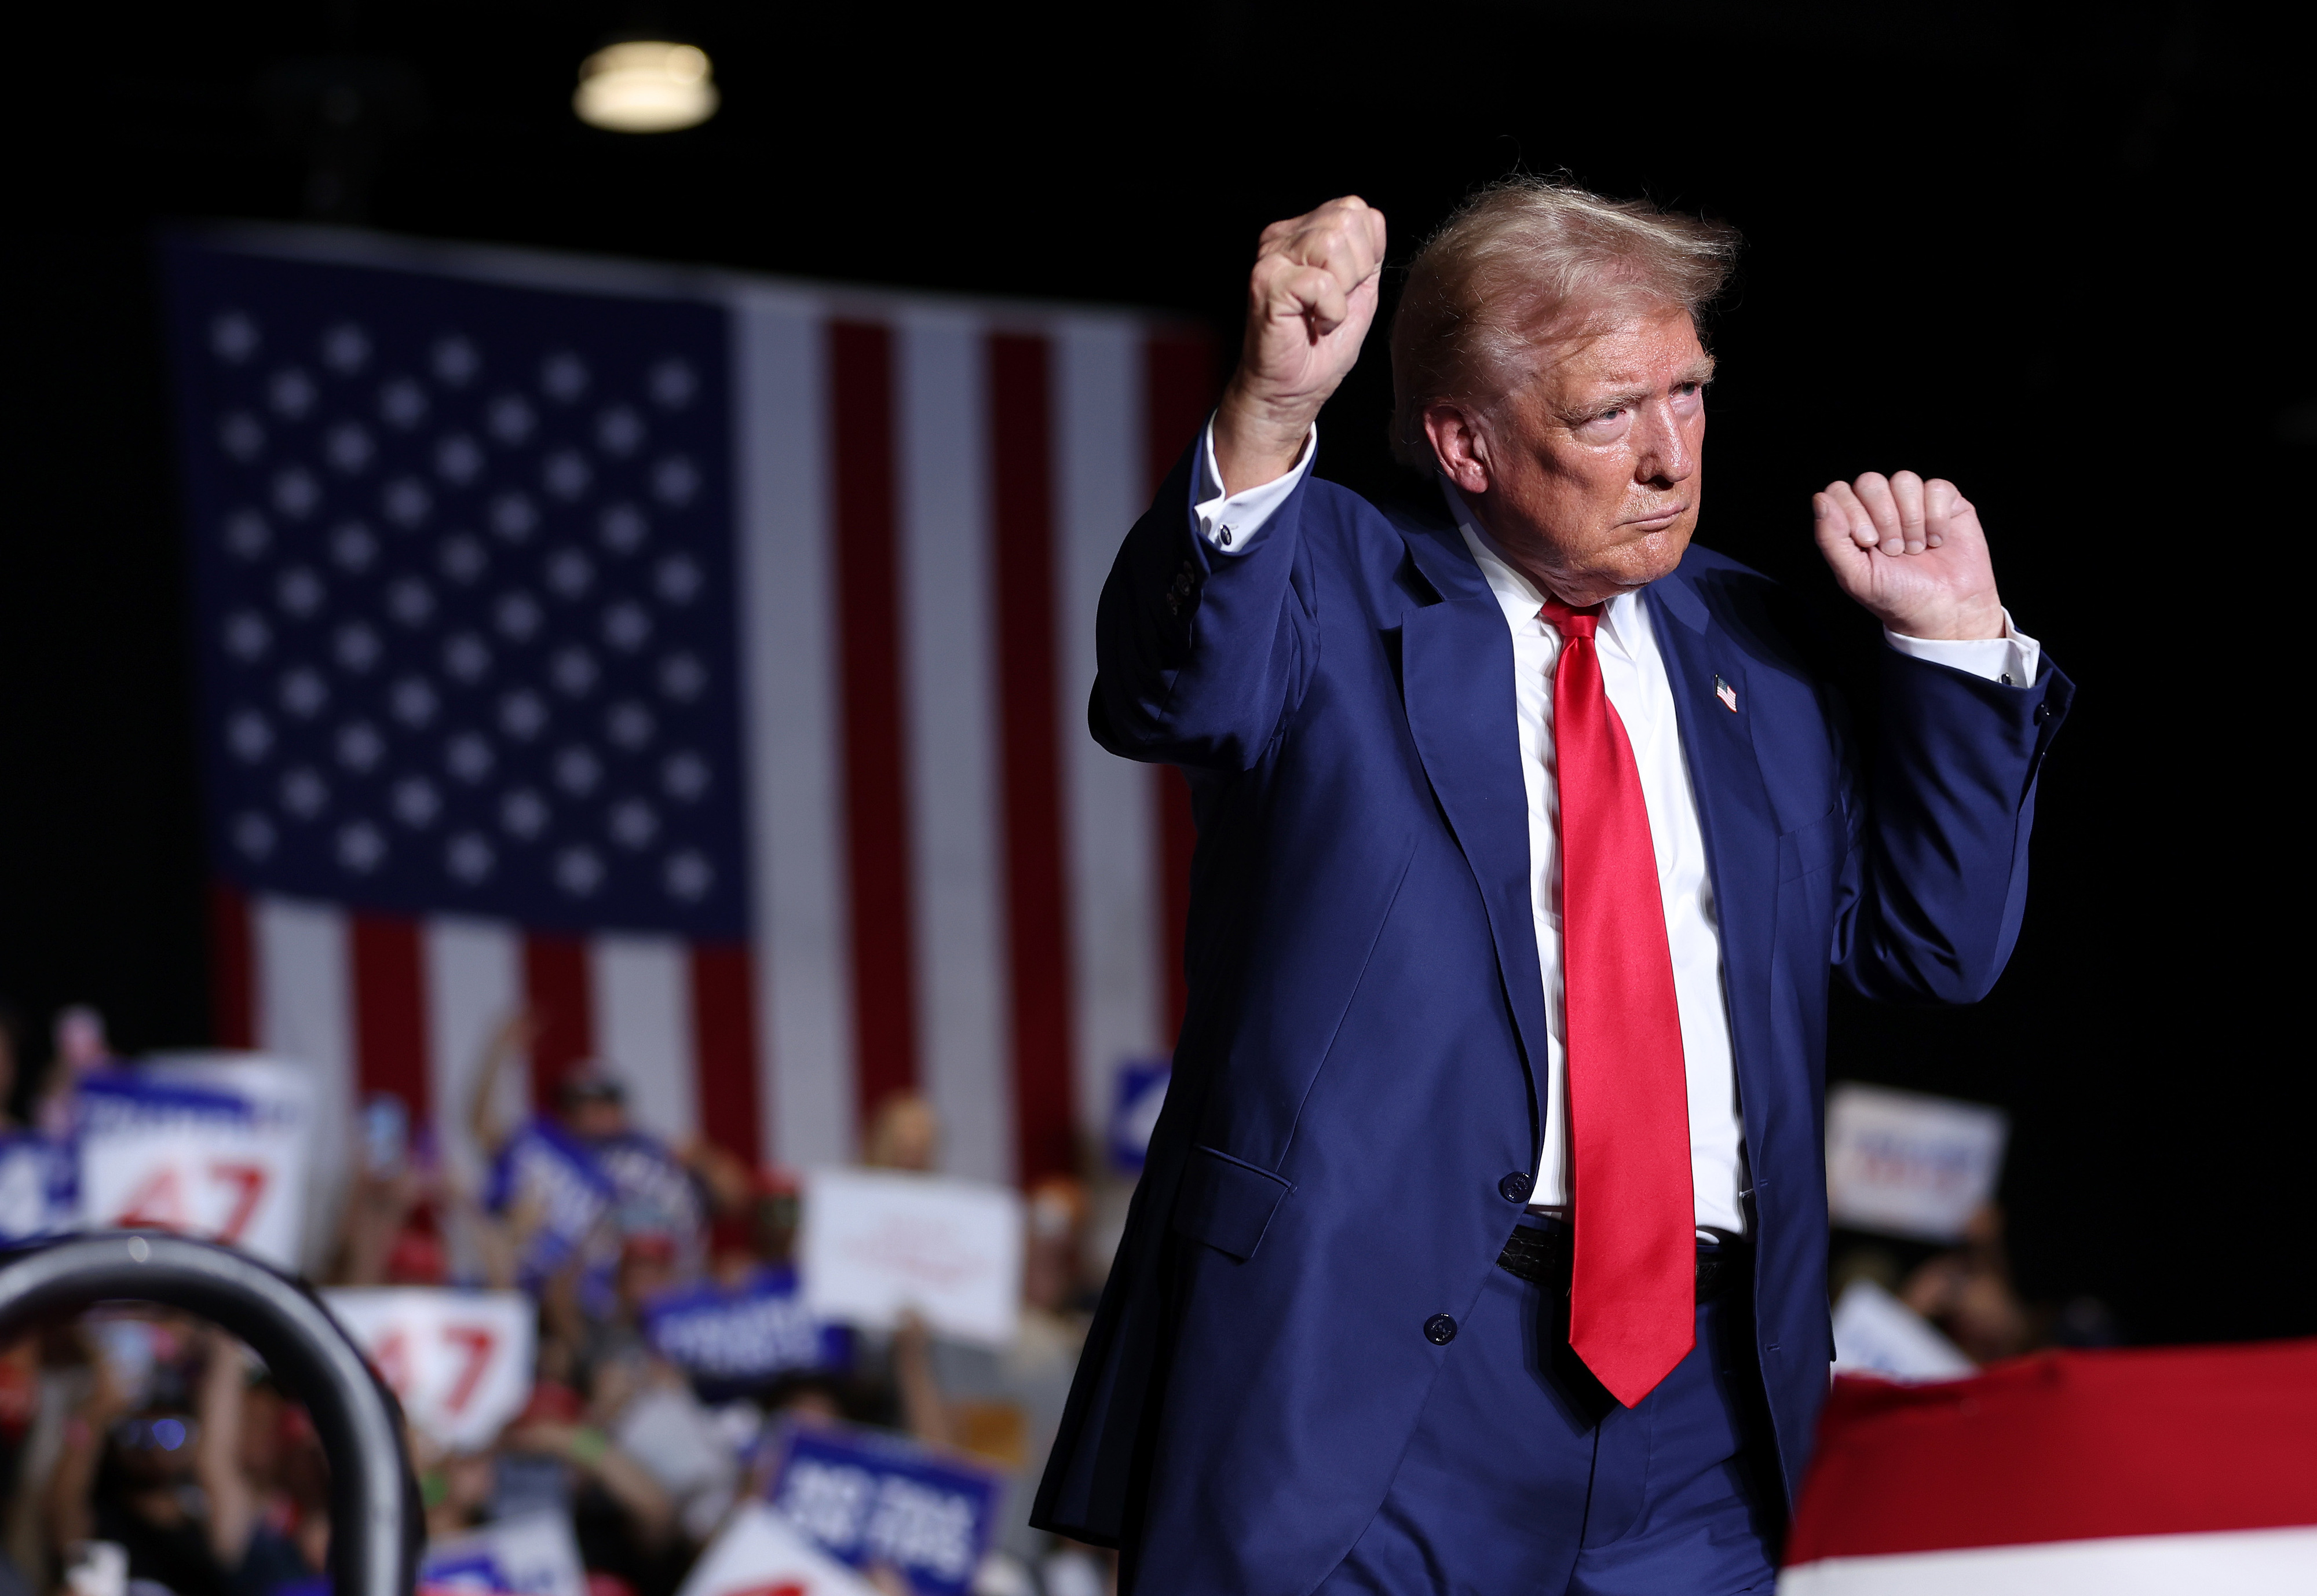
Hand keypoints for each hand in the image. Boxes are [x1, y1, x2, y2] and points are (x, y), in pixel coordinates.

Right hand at [1214, 196, 1386, 494]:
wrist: (1288, 392)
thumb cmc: (1320, 348)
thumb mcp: (1358, 292)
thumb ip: (1366, 255)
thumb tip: (1372, 223)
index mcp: (1302, 232)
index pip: (1357, 209)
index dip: (1368, 252)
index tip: (1347, 290)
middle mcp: (1282, 237)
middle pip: (1347, 219)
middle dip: (1356, 269)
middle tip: (1334, 303)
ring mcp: (1271, 257)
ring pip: (1333, 243)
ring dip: (1342, 290)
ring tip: (1323, 313)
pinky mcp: (1266, 283)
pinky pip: (1321, 282)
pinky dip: (1331, 311)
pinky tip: (1316, 326)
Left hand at [1813, 471, 2004, 639]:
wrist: (1943, 610)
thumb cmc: (1896, 596)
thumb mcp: (1854, 574)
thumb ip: (1830, 538)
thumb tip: (1820, 499)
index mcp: (1854, 522)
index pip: (1840, 491)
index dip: (1852, 512)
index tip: (1868, 542)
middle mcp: (1882, 507)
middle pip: (1870, 481)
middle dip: (1883, 517)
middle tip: (1894, 550)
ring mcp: (1914, 502)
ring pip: (1904, 480)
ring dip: (1911, 519)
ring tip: (1916, 548)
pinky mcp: (1947, 503)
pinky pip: (1938, 487)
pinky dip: (1937, 517)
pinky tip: (1936, 540)